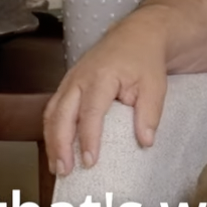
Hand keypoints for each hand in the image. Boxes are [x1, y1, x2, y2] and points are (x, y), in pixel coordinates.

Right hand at [43, 19, 168, 175]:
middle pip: (61, 114)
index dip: (88, 138)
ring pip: (52, 113)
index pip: (90, 111)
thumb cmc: (144, 60)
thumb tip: (145, 142)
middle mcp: (79, 78)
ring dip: (52, 141)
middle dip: (60, 144)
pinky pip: (53, 110)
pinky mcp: (67, 85)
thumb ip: (150, 114)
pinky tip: (56, 150)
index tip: (90, 161)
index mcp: (102, 76)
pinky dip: (51, 132)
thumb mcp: (155, 85)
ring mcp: (70, 80)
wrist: (136, 35)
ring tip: (57, 168)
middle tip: (64, 171)